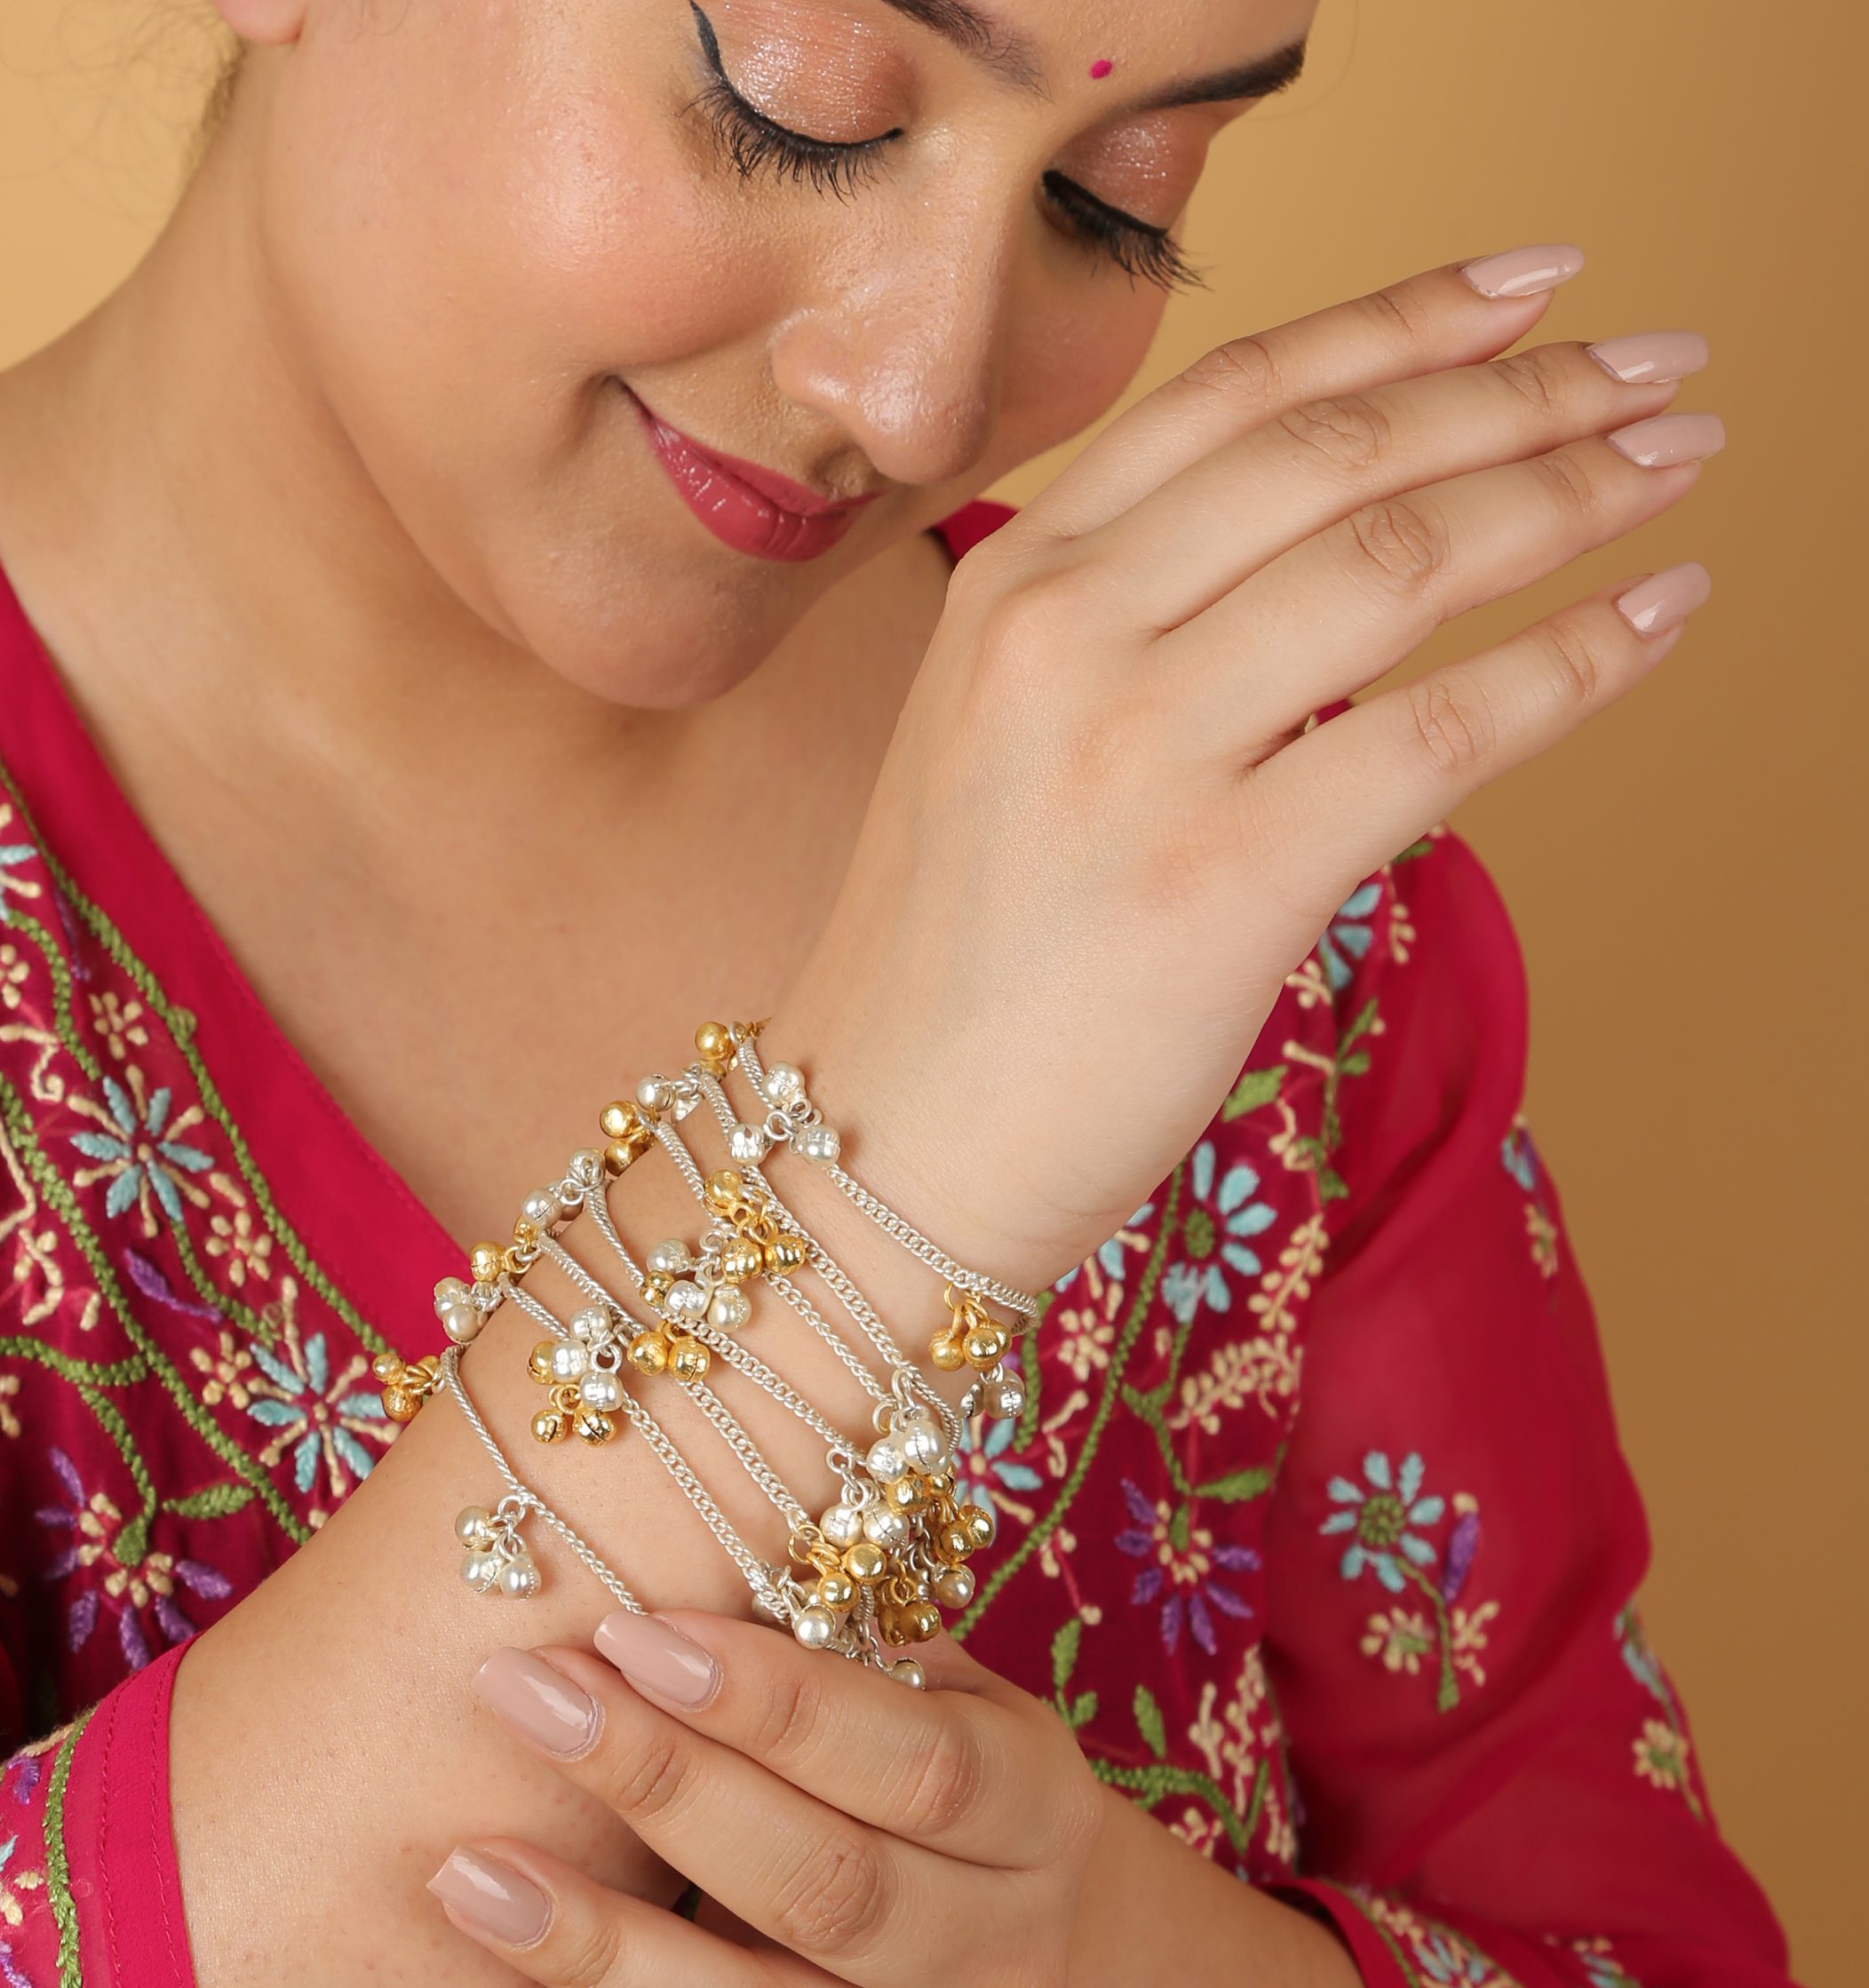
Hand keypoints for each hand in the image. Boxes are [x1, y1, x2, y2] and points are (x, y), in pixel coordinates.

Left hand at [424, 1607, 1102, 1987]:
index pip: (916, 1763)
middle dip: (662, 1788)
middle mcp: (1011, 1959)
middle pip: (829, 1889)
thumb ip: (821, 1644)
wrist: (975, 1928)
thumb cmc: (896, 1757)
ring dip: (605, 1953)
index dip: (773, 1704)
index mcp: (1038, 1811)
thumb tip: (651, 1559)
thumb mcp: (908, 1685)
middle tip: (523, 1699)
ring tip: (467, 1875)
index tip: (627, 1634)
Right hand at [776, 249, 1717, 1292]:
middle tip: (1658, 368)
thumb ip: (1126, 622)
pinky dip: (1573, 663)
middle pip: (1334, 455)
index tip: (1539, 282)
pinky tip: (1654, 619)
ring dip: (1569, 495)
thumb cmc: (956, 959)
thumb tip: (1334, 545)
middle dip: (1522, 392)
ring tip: (1673, 461)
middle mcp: (1060, 638)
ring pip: (1398, 566)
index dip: (1407, 318)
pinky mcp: (1215, 883)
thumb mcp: (996, 734)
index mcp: (1008, 584)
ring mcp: (1131, 756)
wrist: (880, 1139)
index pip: (1235, 396)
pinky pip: (1439, 732)